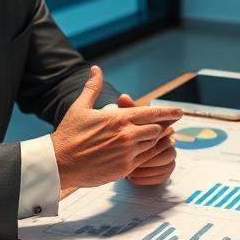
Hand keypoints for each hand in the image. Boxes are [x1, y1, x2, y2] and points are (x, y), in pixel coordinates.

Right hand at [51, 66, 182, 190]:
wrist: (59, 163)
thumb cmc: (68, 134)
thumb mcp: (80, 107)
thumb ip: (93, 88)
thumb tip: (96, 69)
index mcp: (119, 119)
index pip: (152, 113)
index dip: (169, 113)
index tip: (179, 112)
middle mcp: (127, 136)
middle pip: (157, 130)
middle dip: (162, 127)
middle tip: (168, 126)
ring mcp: (127, 153)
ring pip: (152, 145)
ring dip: (155, 141)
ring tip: (159, 138)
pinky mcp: (125, 169)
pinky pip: (145, 160)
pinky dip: (148, 155)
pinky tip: (147, 152)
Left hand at [117, 93, 176, 185]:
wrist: (120, 153)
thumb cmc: (125, 133)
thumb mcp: (124, 120)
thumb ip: (126, 110)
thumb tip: (123, 96)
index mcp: (164, 128)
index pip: (165, 131)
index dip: (152, 137)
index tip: (136, 142)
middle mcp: (170, 143)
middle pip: (169, 149)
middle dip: (150, 154)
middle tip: (132, 158)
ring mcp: (169, 158)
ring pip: (167, 163)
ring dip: (148, 167)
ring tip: (130, 169)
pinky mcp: (165, 172)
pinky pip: (162, 176)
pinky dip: (146, 177)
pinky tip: (131, 177)